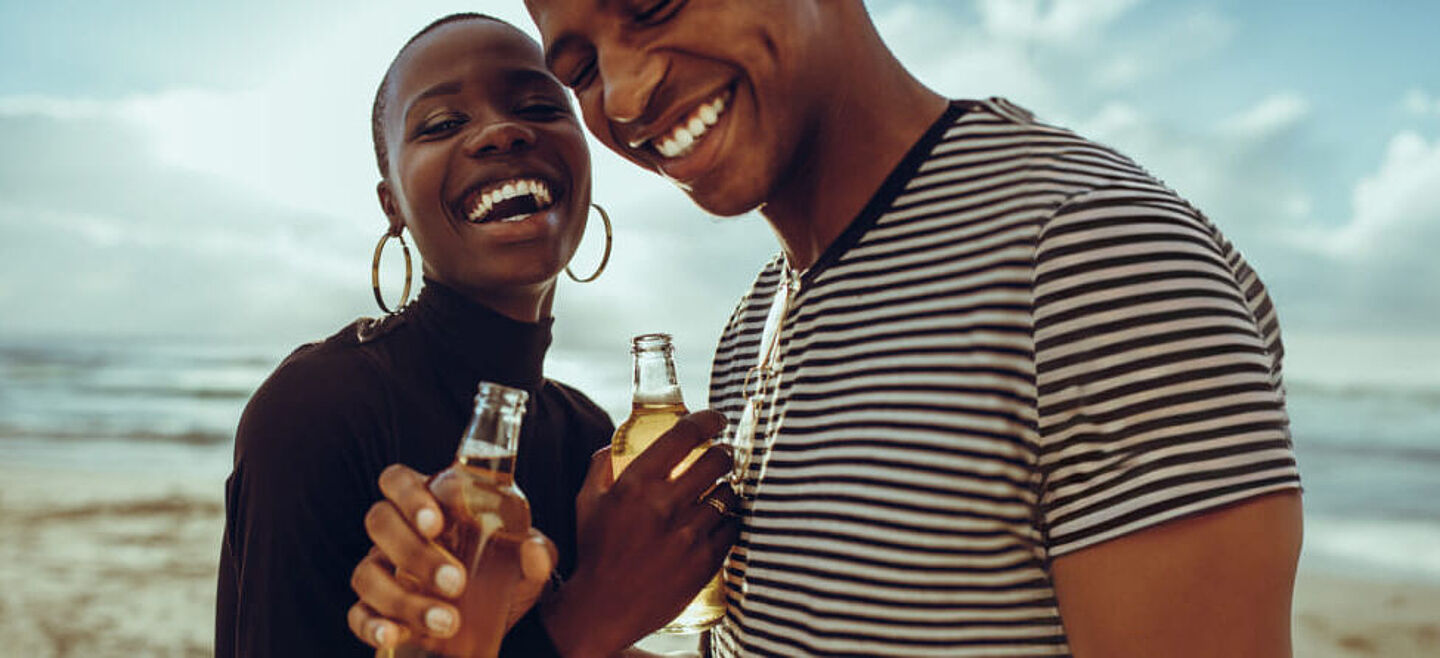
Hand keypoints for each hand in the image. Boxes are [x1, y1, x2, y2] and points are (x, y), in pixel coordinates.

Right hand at [347, 464, 557, 653]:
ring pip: (367, 573)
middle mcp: (399, 531)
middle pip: (380, 522)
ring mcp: (381, 569)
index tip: (436, 523)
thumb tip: (533, 552)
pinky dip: (372, 625)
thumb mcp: (527, 563)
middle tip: (455, 582)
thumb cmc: (506, 573)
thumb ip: (537, 554)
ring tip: (447, 622)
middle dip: (413, 552)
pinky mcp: (374, 609)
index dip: (409, 496)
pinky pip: (357, 614)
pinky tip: (396, 635)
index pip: (399, 481)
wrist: (497, 620)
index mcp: (431, 503)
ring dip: (402, 599)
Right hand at [542, 410, 740, 657]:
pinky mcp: (705, 560)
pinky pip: (732, 527)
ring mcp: (688, 534)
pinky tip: (715, 523)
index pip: (684, 435)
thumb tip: (616, 440)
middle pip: (718, 460)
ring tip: (713, 496)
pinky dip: (727, 521)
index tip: (715, 419)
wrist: (603, 609)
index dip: (707, 419)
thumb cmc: (595, 552)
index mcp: (636, 484)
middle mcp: (664, 505)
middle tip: (719, 458)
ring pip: (728, 494)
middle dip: (723, 454)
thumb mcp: (587, 502)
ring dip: (724, 490)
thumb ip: (601, 465)